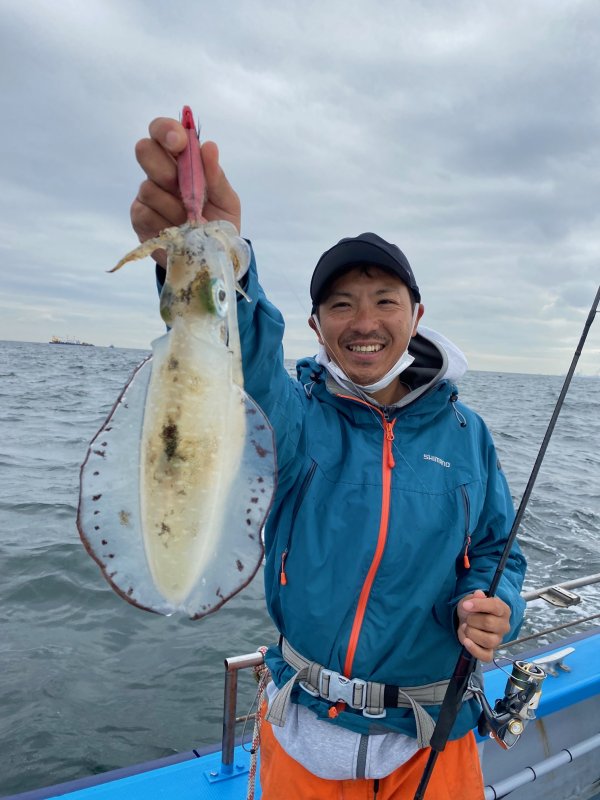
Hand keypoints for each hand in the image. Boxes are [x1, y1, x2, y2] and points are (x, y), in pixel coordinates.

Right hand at [130, 117, 240, 266]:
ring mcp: (147, 194)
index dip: (166, 130)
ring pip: (148, 187)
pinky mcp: (139, 217)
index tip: (179, 142)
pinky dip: (165, 223)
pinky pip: (145, 212)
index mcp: (182, 160)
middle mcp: (160, 172)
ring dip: (173, 206)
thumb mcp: (227, 202)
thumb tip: (209, 146)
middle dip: (165, 169)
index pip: (163, 131)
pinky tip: (178, 231)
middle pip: (144, 150)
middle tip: (181, 189)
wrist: (211, 258)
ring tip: (189, 221)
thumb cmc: (220, 224)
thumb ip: (216, 177)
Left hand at [456, 589, 510, 661]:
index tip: (465, 605)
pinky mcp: (490, 652)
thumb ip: (475, 597)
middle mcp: (504, 626)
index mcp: (503, 610)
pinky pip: (486, 656)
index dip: (479, 605)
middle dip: (472, 620)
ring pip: (488, 640)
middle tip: (467, 618)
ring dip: (471, 633)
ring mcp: (498, 640)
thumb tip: (479, 594)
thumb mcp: (471, 599)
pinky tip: (466, 641)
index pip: (495, 607)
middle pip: (489, 623)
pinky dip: (474, 649)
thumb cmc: (472, 609)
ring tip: (465, 628)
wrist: (466, 620)